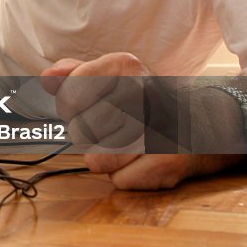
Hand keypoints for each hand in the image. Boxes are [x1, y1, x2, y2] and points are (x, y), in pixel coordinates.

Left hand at [41, 53, 239, 189]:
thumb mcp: (108, 77)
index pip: (68, 97)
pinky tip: (141, 160)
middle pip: (80, 131)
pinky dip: (125, 176)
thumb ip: (72, 74)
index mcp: (125, 65)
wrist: (200, 123)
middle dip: (87, 136)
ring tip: (125, 144)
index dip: (69, 108)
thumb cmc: (140, 100)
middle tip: (110, 127)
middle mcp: (144, 91)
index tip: (84, 105)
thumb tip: (46, 78)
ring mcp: (158, 127)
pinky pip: (119, 180)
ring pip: (96, 160)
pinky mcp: (169, 161)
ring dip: (104, 159)